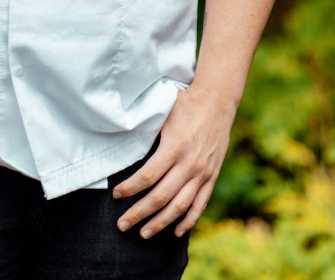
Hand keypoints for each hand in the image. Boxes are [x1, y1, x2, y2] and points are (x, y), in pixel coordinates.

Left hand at [113, 85, 234, 238]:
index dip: (130, 188)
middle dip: (139, 213)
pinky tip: (176, 232)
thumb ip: (147, 129)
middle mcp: (189, 164)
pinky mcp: (212, 176)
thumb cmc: (185, 103)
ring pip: (179, 206)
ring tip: (143, 234)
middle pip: (161, 197)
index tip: (116, 195)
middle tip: (122, 224)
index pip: (148, 176)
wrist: (217, 101)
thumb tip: (122, 139)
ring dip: (160, 223)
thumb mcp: (163, 112)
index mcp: (174, 147)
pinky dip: (189, 221)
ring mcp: (202, 173)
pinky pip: (200, 204)